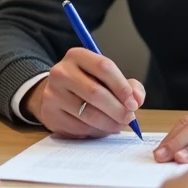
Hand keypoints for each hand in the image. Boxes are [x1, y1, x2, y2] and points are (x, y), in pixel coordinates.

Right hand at [23, 47, 144, 137]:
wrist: (54, 94)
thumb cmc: (87, 84)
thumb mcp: (105, 77)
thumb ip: (128, 86)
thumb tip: (137, 99)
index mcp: (77, 56)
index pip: (104, 67)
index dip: (122, 87)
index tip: (133, 103)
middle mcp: (61, 72)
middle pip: (95, 92)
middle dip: (117, 109)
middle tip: (129, 118)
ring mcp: (53, 94)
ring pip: (88, 114)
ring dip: (109, 124)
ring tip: (118, 125)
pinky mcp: (50, 114)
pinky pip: (79, 128)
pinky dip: (95, 131)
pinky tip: (101, 128)